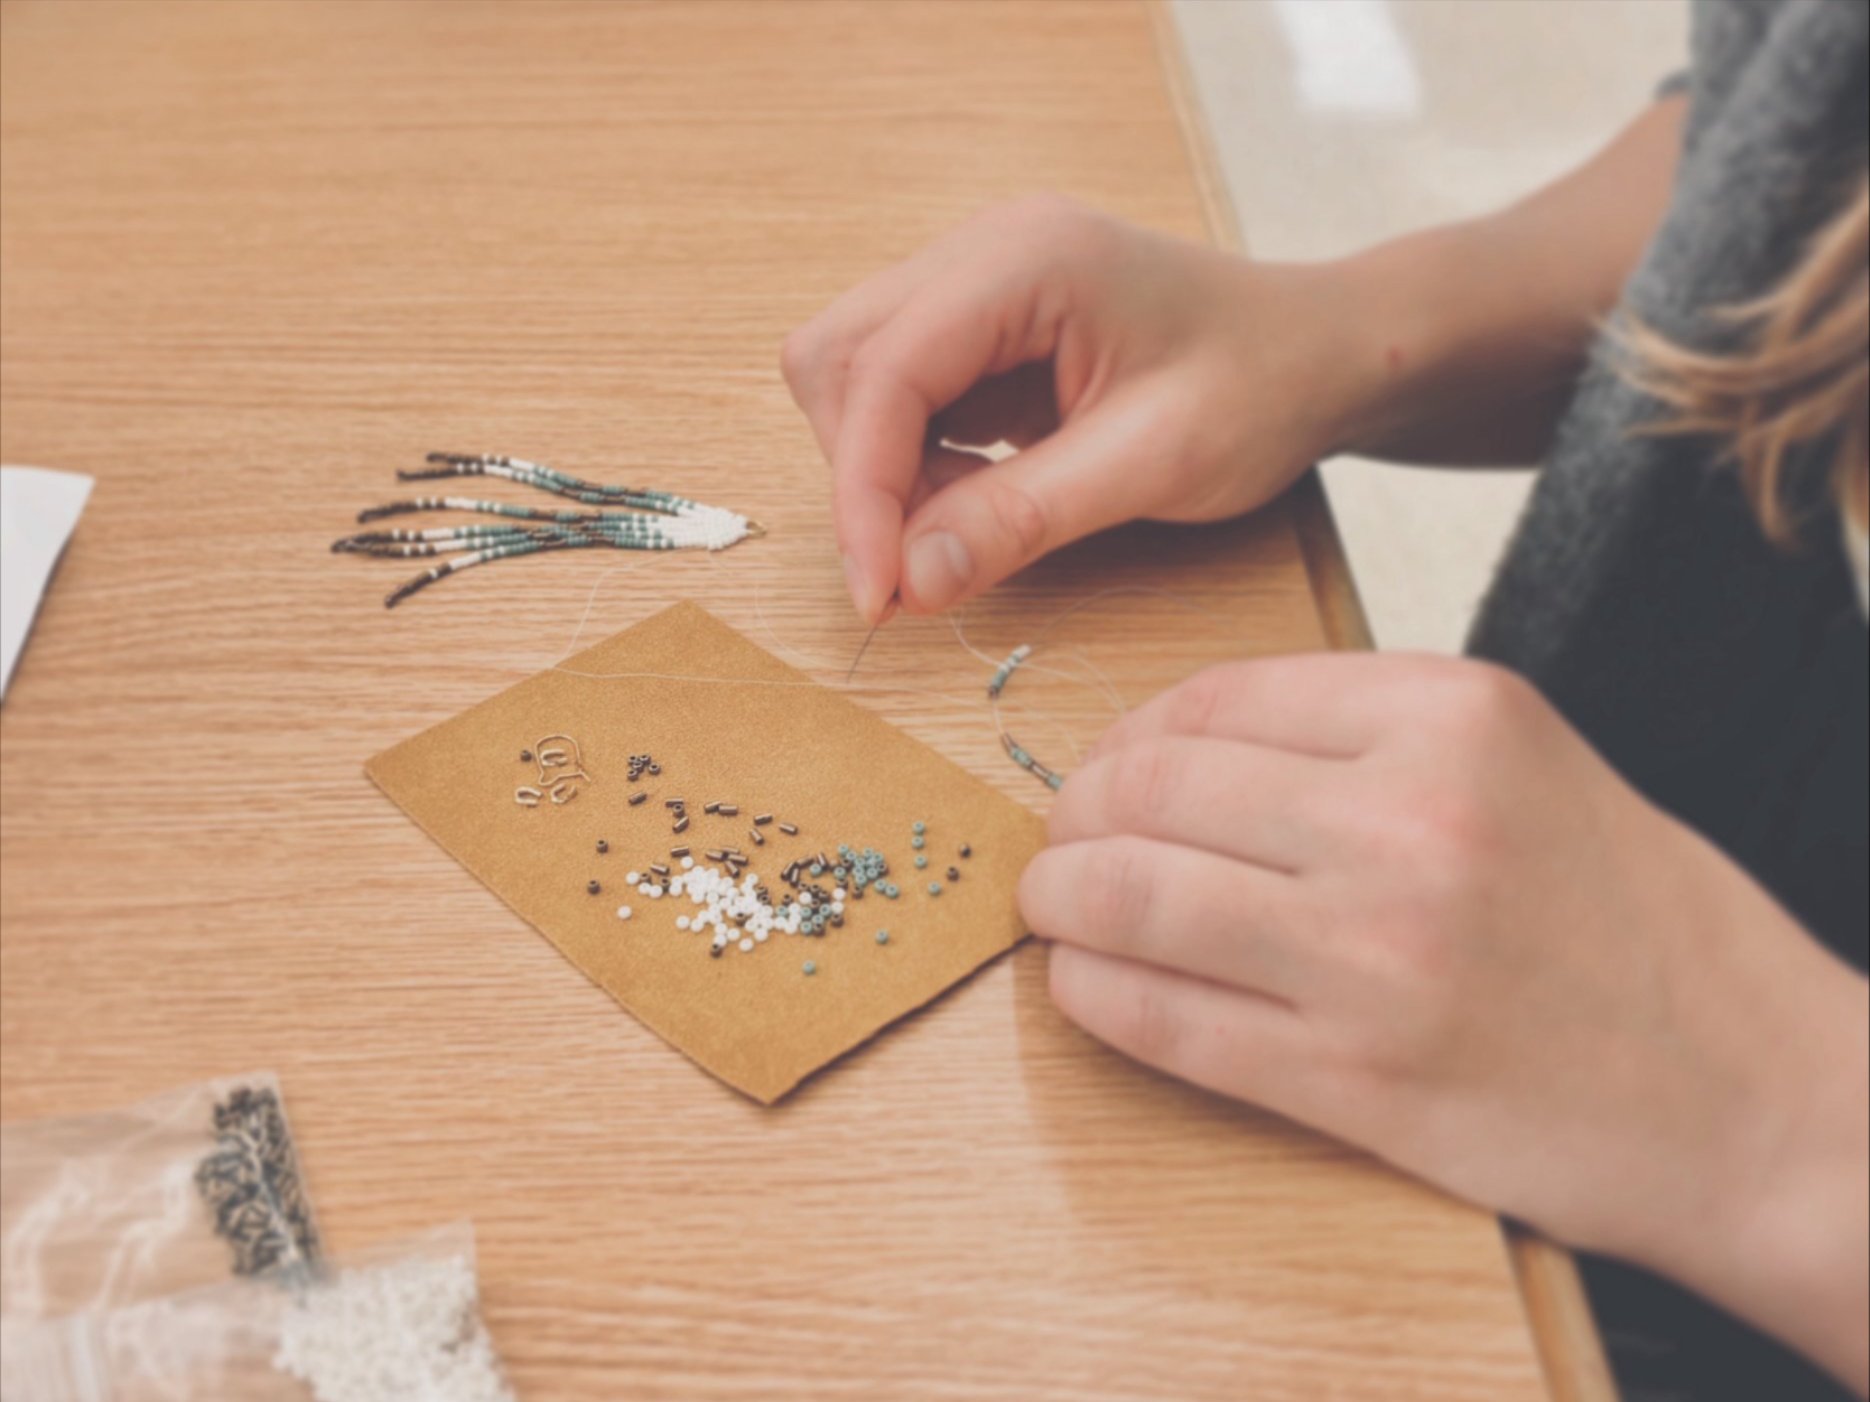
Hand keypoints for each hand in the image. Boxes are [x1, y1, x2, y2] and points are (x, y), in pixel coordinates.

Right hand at [781, 195, 1358, 620]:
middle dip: (862, 474)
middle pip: (839, 360)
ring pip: (854, 380)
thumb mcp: (1153, 463)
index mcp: (1026, 259)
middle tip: (924, 563)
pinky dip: (913, 467)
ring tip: (967, 529)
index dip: (862, 489)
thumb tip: (909, 581)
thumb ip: (1023, 518)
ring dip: (883, 473)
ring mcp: (975, 286)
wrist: (1318, 354)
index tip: (878, 592)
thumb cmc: (1260, 387)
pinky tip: (981, 500)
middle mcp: (981, 253)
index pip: (884, 370)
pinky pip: (899, 400)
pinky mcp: (980, 331)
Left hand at [1020, 653, 1869, 1390]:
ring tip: (1049, 907)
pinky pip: (1167, 1021)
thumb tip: (1174, 748)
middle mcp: (1410, 819)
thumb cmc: (1633, 921)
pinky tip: (1082, 981)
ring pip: (1135, 901)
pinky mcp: (1356, 1078)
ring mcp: (1377, 956)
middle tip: (1057, 840)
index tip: (1104, 765)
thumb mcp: (1524, 763)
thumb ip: (1360, 736)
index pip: (1216, 699)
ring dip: (1060, 902)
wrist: (1754, 1094)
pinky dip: (1096, 995)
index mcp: (1453, 715)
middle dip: (1075, 815)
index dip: (1126, 734)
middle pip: (1155, 790)